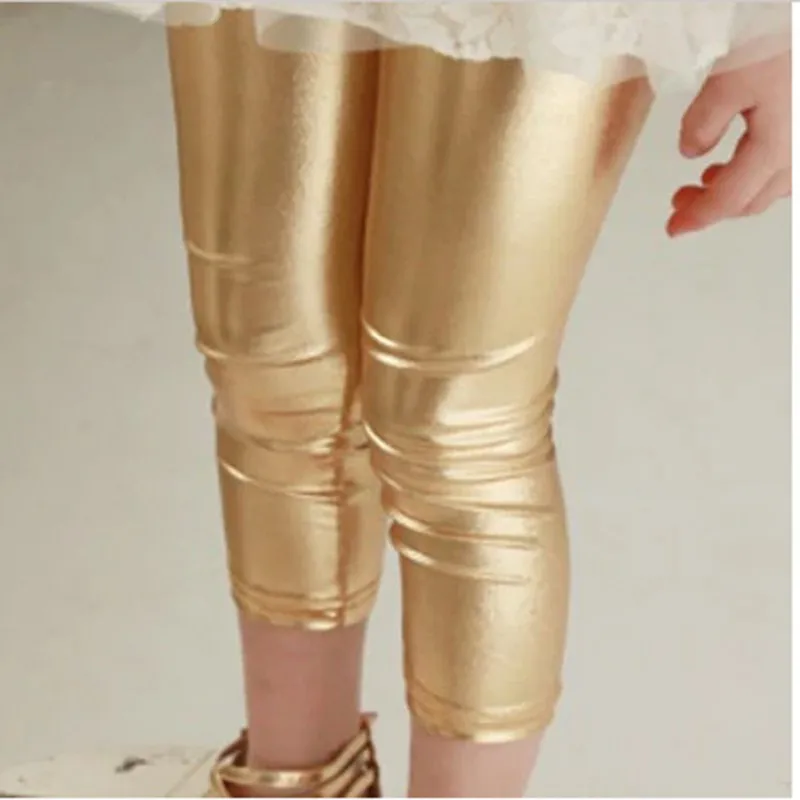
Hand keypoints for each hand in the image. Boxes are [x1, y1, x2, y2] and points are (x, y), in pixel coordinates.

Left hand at [668, 48, 790, 236]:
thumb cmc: (786, 41)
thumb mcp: (731, 77)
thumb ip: (705, 120)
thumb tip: (691, 151)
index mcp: (777, 149)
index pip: (729, 199)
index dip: (697, 217)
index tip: (673, 228)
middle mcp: (799, 153)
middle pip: (751, 199)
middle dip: (712, 206)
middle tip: (679, 201)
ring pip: (772, 186)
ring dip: (737, 190)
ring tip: (706, 179)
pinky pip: (787, 165)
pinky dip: (759, 171)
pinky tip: (743, 156)